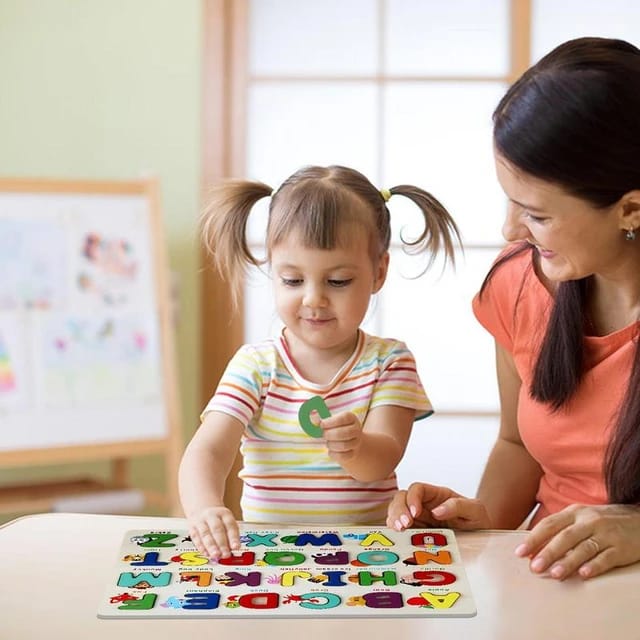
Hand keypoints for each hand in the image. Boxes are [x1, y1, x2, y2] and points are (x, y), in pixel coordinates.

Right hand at [187, 505, 240, 559]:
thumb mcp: (227, 521)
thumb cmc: (218, 519)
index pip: (230, 525)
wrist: (201, 507)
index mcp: (224, 514)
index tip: (236, 547)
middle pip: (217, 529)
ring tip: (216, 555)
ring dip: (211, 546)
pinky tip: (206, 554)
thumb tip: (232, 550)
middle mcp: (212, 516)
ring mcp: (201, 521)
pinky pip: (196, 538)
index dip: (233, 537)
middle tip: (226, 554)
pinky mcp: (192, 528)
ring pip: (205, 534)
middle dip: (222, 543)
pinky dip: (201, 547)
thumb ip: (230, 535)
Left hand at [320, 411, 363, 463]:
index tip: (322, 425)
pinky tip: (331, 450)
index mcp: (351, 418)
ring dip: (331, 444)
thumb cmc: (335, 429)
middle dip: (331, 435)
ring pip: (344, 445)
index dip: (331, 422)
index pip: (344, 418)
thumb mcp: (329, 422)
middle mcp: (356, 429)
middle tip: (324, 435)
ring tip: (328, 442)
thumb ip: (321, 421)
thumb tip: (313, 419)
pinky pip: (343, 456)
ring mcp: (356, 442)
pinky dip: (333, 454)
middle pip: (346, 433)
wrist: (347, 442)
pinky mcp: (353, 454)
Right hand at [386, 482, 491, 529]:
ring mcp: (418, 520)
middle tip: (403, 525)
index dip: (412, 498)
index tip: (415, 513)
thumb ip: (459, 506)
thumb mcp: (476, 511)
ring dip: (393, 520)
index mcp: (437, 496)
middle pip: (401, 498)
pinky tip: (398, 539)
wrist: (483, 544)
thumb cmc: (479, 522)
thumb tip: (437, 510)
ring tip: (399, 531)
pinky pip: (399, 530)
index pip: (417, 489)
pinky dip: (394, 532)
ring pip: (396, 512)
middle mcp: (424, 505)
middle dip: (398, 509)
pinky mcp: (414, 534)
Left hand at [515, 503, 639, 579]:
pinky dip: (595, 566)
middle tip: (534, 567)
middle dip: (548, 552)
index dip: (534, 538)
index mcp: (574, 513)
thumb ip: (560, 528)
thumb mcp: (580, 517)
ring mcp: (606, 534)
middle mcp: (589, 521)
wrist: (638, 518)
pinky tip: (584, 575)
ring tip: (555, 574)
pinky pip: (606, 558)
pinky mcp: (621, 548)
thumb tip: (535, 545)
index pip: (550, 524)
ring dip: (568, 562)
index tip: (520, 552)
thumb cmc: (602, 520)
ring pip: (584, 548)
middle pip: (565, 537)